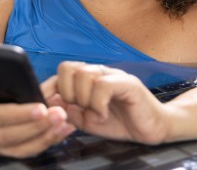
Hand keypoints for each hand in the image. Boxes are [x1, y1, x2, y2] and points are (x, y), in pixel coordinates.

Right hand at [0, 66, 74, 157]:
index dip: (19, 114)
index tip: (41, 107)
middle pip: (13, 135)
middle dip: (39, 125)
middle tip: (60, 113)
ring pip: (23, 147)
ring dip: (46, 135)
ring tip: (64, 121)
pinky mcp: (3, 151)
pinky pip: (27, 150)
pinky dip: (46, 141)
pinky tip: (62, 130)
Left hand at [42, 62, 170, 144]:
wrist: (150, 128)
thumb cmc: (119, 122)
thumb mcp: (87, 120)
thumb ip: (70, 111)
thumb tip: (53, 102)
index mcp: (86, 78)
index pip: (61, 72)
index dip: (49, 88)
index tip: (45, 105)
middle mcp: (98, 72)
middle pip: (67, 68)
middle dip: (67, 93)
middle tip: (79, 109)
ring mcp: (112, 75)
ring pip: (83, 74)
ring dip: (84, 99)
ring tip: (94, 113)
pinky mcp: (127, 83)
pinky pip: (103, 85)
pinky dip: (98, 104)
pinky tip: (103, 114)